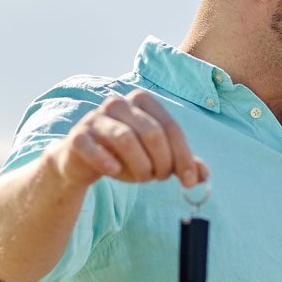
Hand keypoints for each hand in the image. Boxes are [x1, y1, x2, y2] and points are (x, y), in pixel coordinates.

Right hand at [48, 89, 208, 187]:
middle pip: (152, 133)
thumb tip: (203, 175)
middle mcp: (119, 104)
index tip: (189, 180)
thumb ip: (179, 162)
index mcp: (142, 101)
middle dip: (162, 162)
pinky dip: (106, 161)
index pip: (171, 128)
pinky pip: (92, 146)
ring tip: (142, 178)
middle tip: (160, 179)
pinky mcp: (78, 136)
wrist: (81, 160)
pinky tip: (115, 171)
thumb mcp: (155, 157)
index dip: (184, 156)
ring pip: (125, 139)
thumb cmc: (123, 155)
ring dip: (140, 166)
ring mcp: (95, 118)